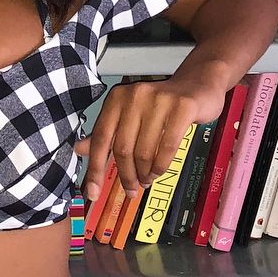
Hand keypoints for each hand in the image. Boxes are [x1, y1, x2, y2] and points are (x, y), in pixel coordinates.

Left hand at [74, 71, 229, 200]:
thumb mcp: (130, 115)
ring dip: (144, 173)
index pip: (101, 138)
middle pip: (122, 148)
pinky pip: (167, 147)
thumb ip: (107, 133)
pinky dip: (161, 166)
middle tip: (130, 190)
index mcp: (117, 98)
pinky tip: (158, 173)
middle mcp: (134, 96)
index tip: (92, 192)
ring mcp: (159, 100)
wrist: (198, 84)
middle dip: (126, 175)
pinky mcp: (182, 107)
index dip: (94, 168)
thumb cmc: (160, 105)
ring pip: (145, 151)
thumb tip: (79, 150)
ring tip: (146, 180)